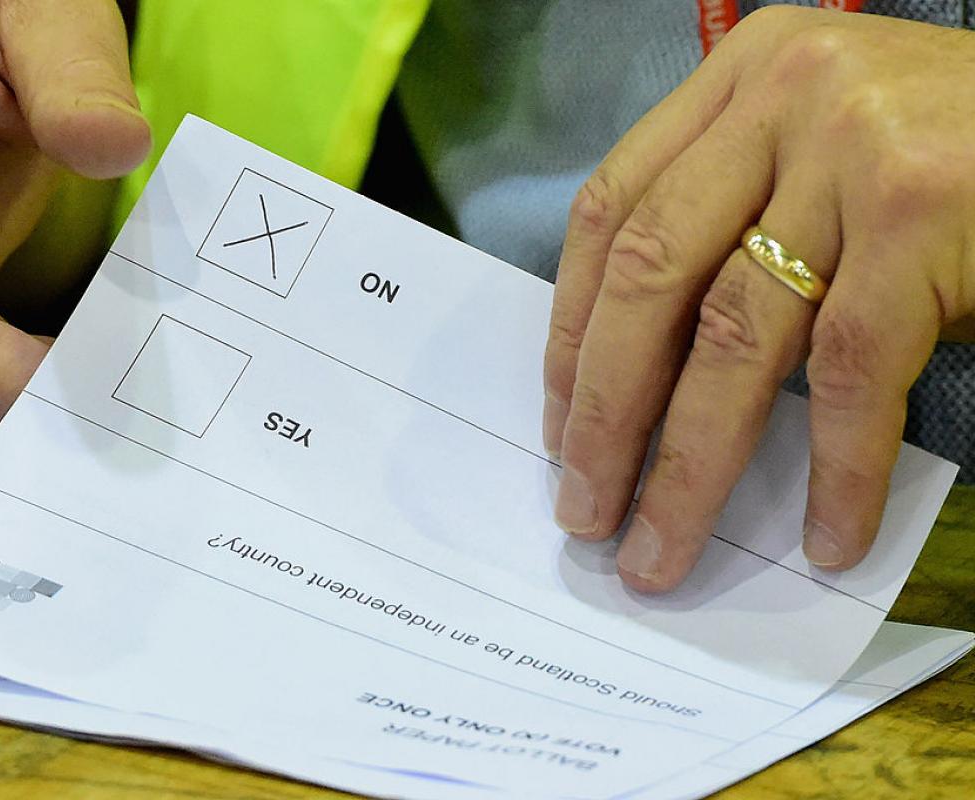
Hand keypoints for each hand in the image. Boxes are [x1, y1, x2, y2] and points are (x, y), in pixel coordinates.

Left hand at [544, 6, 974, 591]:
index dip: (571, 333)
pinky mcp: (923, 211)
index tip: (559, 426)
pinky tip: (826, 537)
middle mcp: (782, 95)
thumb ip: (736, 228)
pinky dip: (837, 468)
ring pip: (734, 338)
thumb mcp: (822, 157)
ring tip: (659, 550)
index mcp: (738, 79)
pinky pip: (851, 371)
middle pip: (650, 279)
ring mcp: (852, 148)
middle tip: (584, 510)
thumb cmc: (957, 157)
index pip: (611, 215)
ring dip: (688, 466)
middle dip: (606, 414)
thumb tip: (644, 387)